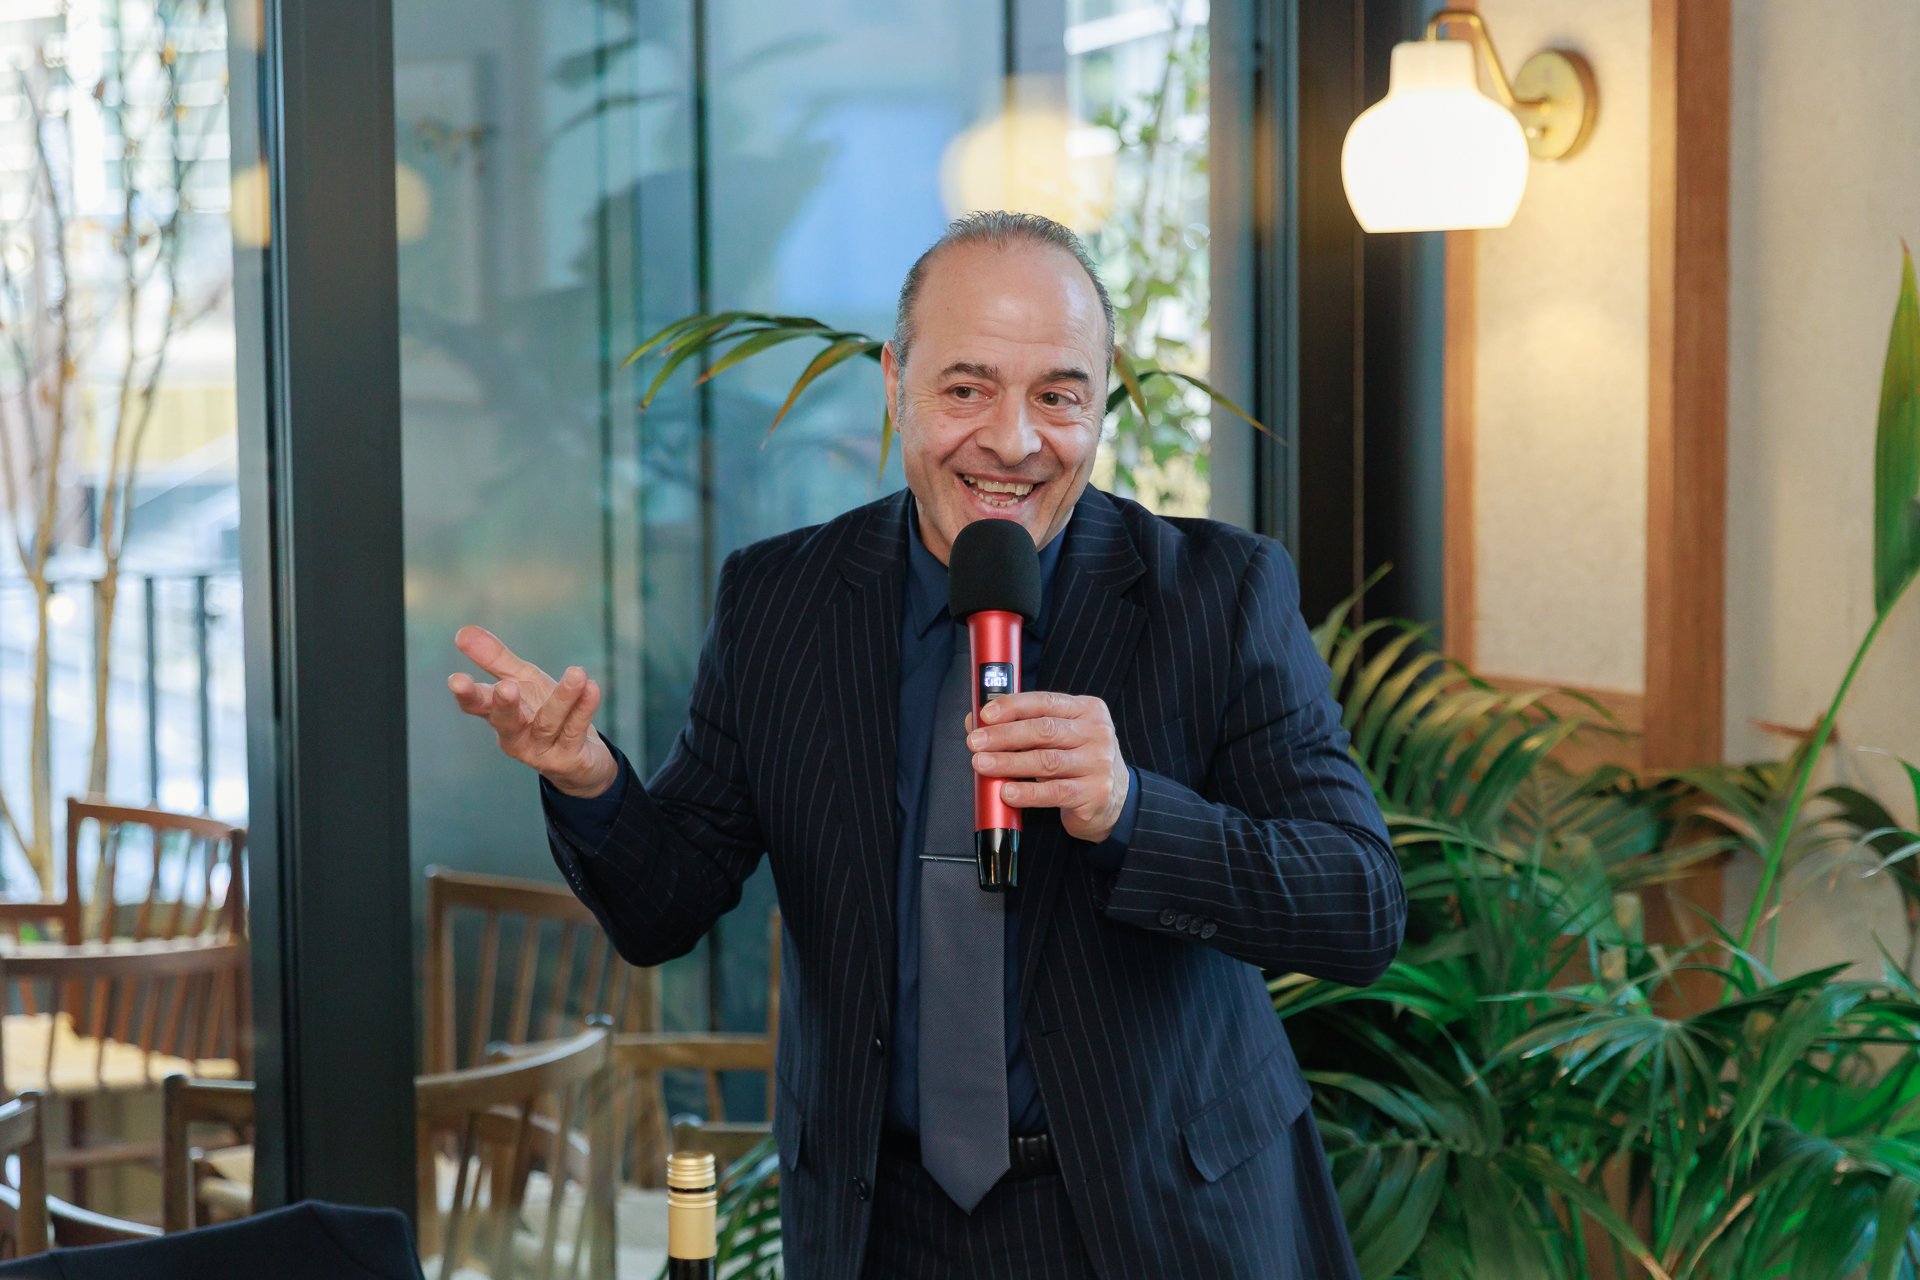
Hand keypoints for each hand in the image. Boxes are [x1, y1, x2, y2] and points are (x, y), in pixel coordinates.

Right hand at [447, 625, 617, 797]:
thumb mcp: (522, 681)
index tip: (456, 679)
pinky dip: (583, 709)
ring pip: (549, 723)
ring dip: (563, 698)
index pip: (478, 705)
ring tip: (577, 673)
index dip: (467, 694)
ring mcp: (541, 750)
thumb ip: (495, 659)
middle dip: (505, 705)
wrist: (582, 757)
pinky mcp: (569, 758)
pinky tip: (592, 687)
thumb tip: (462, 630)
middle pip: (506, 721)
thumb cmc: (544, 712)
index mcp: (499, 715)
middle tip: (507, 687)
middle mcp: (515, 736)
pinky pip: (575, 730)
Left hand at [965, 691, 1129, 843]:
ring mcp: (1098, 764)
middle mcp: (1096, 733)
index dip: (1013, 706)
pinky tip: (1007, 791)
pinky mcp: (1094, 793)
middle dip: (1004, 735)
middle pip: (1044, 730)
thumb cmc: (1078, 761)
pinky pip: (1054, 792)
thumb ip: (1023, 725)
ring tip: (982, 765)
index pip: (1045, 702)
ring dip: (1008, 763)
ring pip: (1046, 761)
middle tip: (976, 742)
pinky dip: (1027, 792)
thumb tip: (975, 721)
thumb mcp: (1059, 737)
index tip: (986, 714)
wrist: (1116, 799)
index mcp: (1087, 710)